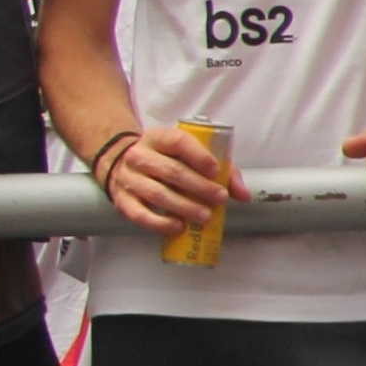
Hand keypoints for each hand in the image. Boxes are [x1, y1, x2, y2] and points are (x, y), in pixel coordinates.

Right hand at [97, 123, 246, 237]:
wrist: (122, 164)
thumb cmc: (164, 160)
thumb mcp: (188, 154)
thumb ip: (220, 170)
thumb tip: (243, 194)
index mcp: (158, 138)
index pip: (178, 142)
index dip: (198, 156)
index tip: (216, 170)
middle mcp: (139, 156)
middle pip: (170, 171)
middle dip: (199, 186)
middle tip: (219, 198)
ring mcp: (128, 179)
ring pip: (157, 193)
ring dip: (184, 207)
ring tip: (204, 216)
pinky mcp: (122, 201)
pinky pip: (140, 214)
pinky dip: (160, 223)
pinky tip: (178, 227)